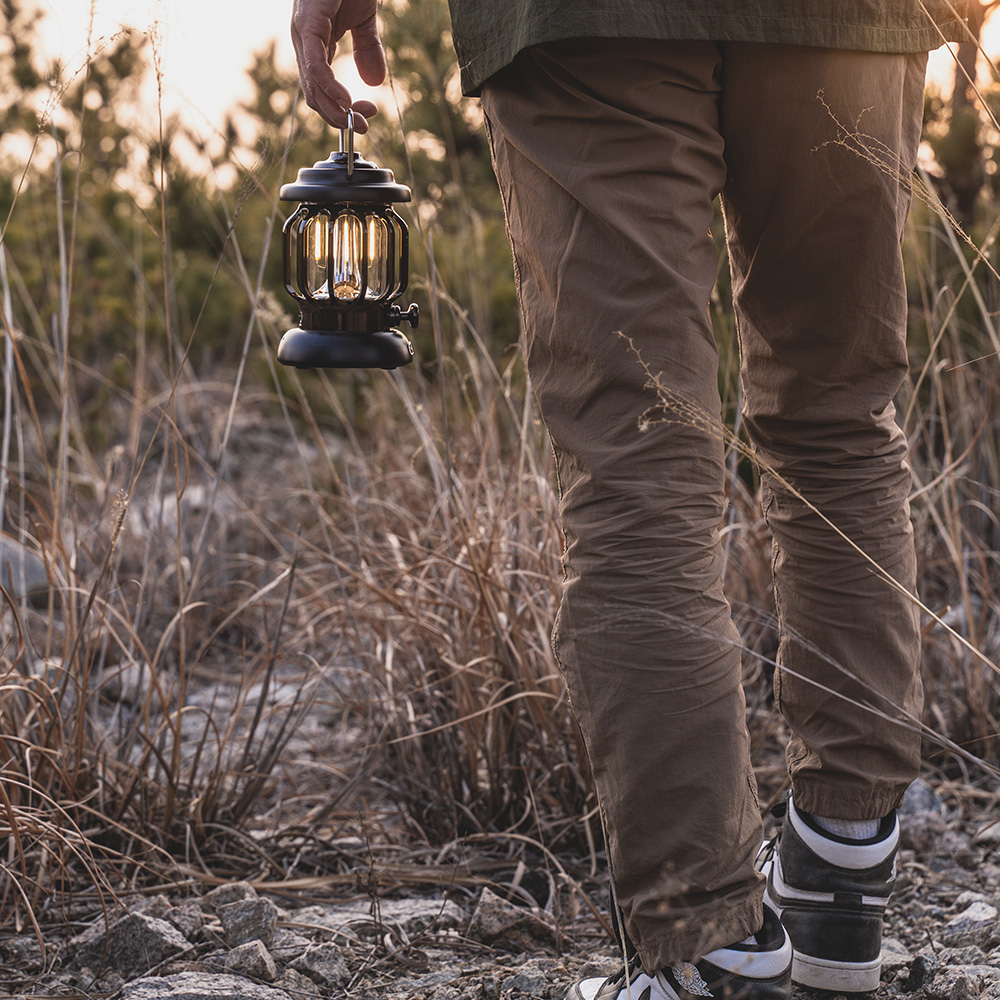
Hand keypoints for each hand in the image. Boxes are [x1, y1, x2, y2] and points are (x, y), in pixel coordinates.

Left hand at [290, 0, 386, 131]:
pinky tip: (346, 102)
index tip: (365, 117)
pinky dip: (330, 88)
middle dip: (339, 117)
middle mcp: (305, 44)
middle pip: (314, 96)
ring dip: (335, 109)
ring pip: (312, 87)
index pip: (322, 91)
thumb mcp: (364, 19)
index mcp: (315, 46)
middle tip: (363, 126)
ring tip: (355, 120)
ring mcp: (303, 35)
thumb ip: (368, 49)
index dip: (341, 110)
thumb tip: (374, 82)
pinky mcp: (308, 24)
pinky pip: (316, 67)